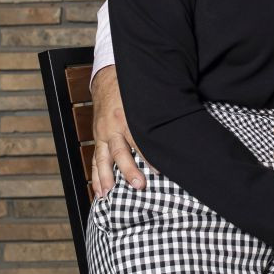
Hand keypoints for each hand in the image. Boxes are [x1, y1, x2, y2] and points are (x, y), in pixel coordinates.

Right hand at [90, 65, 146, 197]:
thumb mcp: (145, 98)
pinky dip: (96, 176)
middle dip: (129, 170)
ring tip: (109, 195)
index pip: (140, 139)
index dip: (149, 156)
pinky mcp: (97, 137)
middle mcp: (114, 126)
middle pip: (121, 152)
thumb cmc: (130, 90)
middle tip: (139, 185)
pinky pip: (95, 159)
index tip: (159, 170)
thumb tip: (178, 127)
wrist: (107, 79)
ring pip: (103, 159)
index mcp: (127, 116)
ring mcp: (103, 133)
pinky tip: (99, 190)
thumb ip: (157, 113)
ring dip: (106, 178)